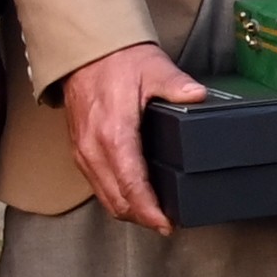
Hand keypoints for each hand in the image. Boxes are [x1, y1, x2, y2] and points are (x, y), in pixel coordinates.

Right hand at [63, 41, 211, 233]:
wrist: (84, 52)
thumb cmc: (118, 60)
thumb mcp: (153, 68)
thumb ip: (177, 85)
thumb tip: (197, 95)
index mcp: (114, 134)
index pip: (132, 185)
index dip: (149, 210)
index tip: (166, 224)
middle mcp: (93, 148)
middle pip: (116, 199)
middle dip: (141, 217)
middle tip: (166, 224)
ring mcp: (83, 150)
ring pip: (103, 195)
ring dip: (126, 210)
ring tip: (152, 215)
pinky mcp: (79, 149)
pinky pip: (95, 183)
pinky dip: (113, 195)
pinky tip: (130, 196)